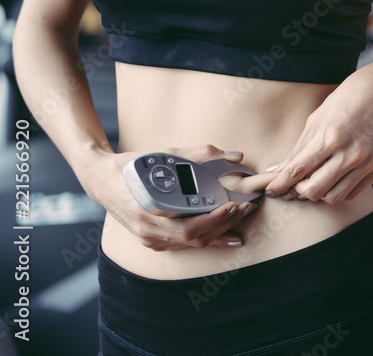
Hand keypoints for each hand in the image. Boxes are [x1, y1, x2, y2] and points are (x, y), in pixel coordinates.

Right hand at [89, 144, 261, 250]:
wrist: (101, 180)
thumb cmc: (134, 165)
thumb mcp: (165, 154)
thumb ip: (201, 154)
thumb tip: (237, 156)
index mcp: (148, 209)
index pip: (188, 226)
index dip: (214, 220)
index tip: (233, 205)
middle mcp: (148, 229)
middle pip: (193, 238)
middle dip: (223, 225)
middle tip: (244, 209)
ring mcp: (149, 239)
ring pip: (190, 244)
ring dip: (219, 232)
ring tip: (240, 217)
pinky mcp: (152, 241)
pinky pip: (183, 245)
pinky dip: (206, 239)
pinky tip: (226, 234)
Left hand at [264, 69, 372, 204]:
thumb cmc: (348, 100)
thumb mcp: (318, 119)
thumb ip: (299, 148)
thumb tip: (278, 172)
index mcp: (330, 137)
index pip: (297, 171)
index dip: (280, 184)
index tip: (271, 190)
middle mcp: (350, 153)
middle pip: (314, 191)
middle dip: (299, 191)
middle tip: (297, 184)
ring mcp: (368, 162)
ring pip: (334, 198)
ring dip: (321, 193)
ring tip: (318, 180)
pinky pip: (354, 192)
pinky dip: (340, 189)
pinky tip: (337, 176)